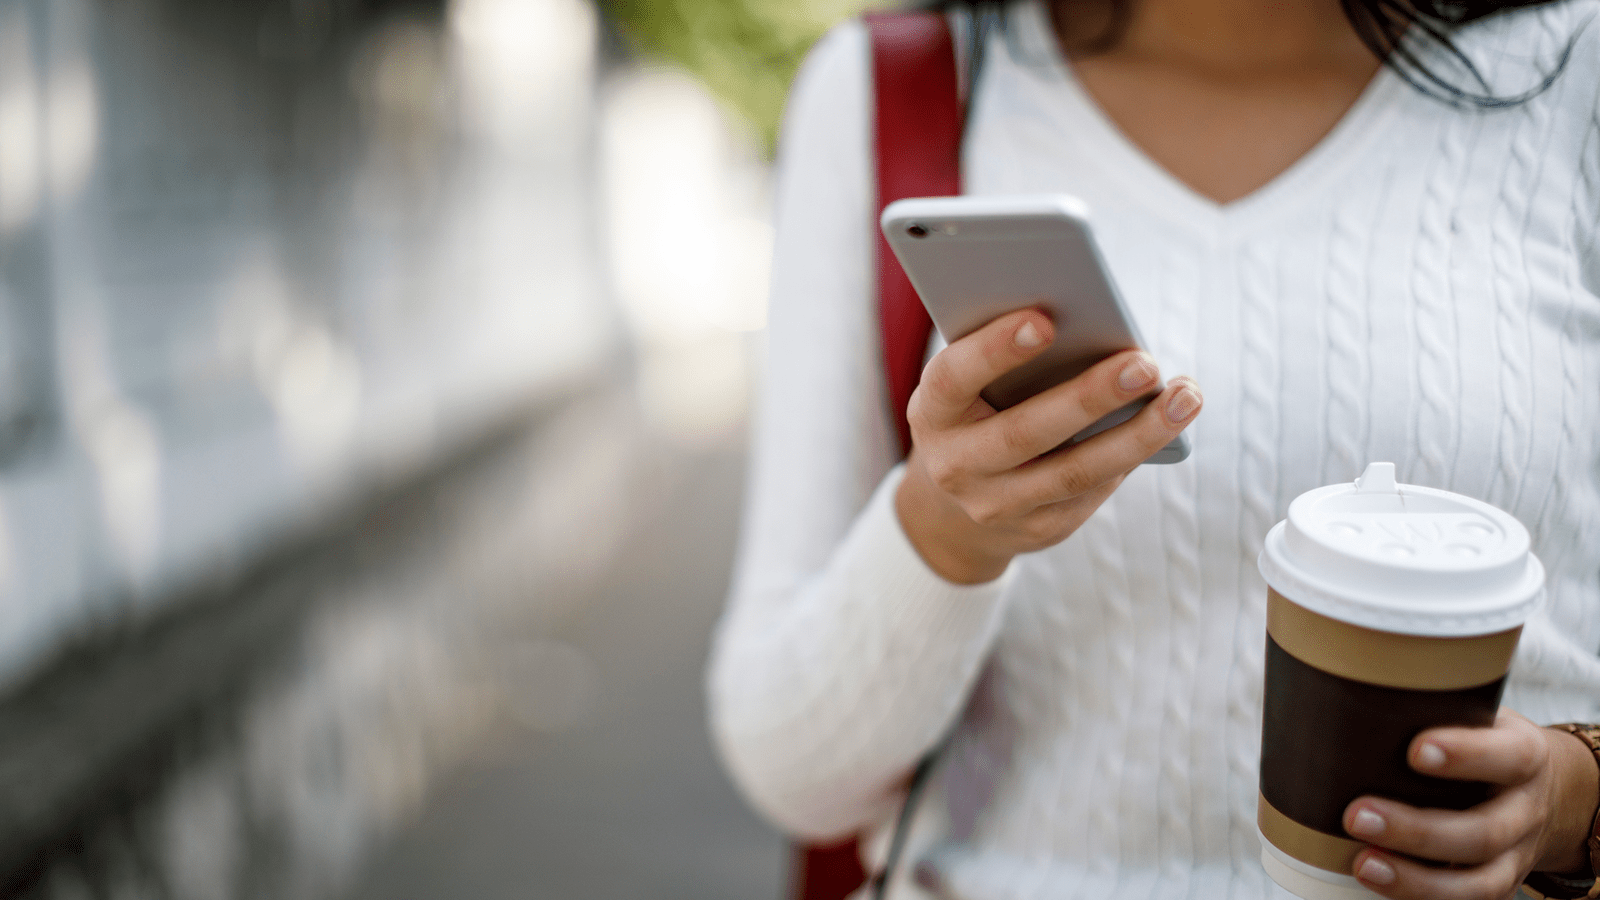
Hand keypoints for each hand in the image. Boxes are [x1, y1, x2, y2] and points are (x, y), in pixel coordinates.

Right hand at [894, 308, 1201, 583]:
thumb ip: (1006, 358)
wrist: (957, 506)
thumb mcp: (971, 386)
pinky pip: (1094, 490)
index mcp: (931, 412)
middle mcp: (955, 465)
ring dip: (1137, 433)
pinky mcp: (1040, 529)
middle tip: (1144, 363)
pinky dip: (1133, 453)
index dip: (995, 350)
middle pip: (1025, 432)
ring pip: (1074, 472)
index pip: (955, 377)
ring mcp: (996, 505)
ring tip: (1184, 395)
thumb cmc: (978, 411)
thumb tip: (1091, 325)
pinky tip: (1168, 425)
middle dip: (1089, 396)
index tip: (1044, 320)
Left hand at [1343, 709, 1599, 899]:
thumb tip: (1334, 681)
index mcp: (1524, 755)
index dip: (1467, 755)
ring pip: (1478, 881)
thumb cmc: (1482, 739)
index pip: (1506, 754)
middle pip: (1483, 831)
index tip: (1416, 749)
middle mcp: (1525, 809)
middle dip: (1418, 830)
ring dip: (1416, 879)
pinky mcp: (1497, 881)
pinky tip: (1378, 882)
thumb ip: (1428, 705)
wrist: (1542, 787)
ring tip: (1362, 863)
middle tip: (1356, 815)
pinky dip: (1421, 897)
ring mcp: (1515, 854)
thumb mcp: (1476, 712)